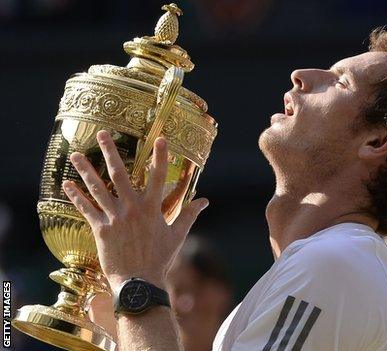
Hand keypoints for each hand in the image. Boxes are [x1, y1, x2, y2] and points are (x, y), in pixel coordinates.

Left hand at [62, 130, 208, 289]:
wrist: (139, 282)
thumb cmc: (160, 259)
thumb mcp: (177, 235)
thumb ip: (188, 215)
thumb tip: (204, 201)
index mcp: (152, 208)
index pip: (159, 177)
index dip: (161, 157)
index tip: (160, 139)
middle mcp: (132, 209)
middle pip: (120, 175)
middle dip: (110, 152)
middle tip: (102, 134)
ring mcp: (114, 218)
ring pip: (98, 189)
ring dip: (86, 170)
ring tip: (76, 155)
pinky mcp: (100, 229)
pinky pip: (87, 209)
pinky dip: (76, 196)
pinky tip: (67, 184)